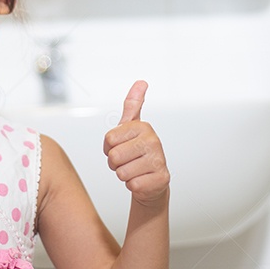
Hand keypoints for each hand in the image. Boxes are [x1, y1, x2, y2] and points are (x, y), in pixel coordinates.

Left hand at [103, 80, 169, 206]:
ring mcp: (159, 160)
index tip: (121, 146)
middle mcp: (153, 141)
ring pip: (121, 172)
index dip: (109, 148)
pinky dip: (132, 185)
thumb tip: (141, 82)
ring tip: (134, 170)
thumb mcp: (131, 127)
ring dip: (124, 175)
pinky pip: (132, 185)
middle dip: (115, 163)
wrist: (151, 180)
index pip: (109, 140)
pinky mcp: (160, 179)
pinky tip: (141, 179)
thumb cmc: (137, 153)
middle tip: (127, 161)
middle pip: (114, 156)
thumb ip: (132, 104)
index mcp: (143, 127)